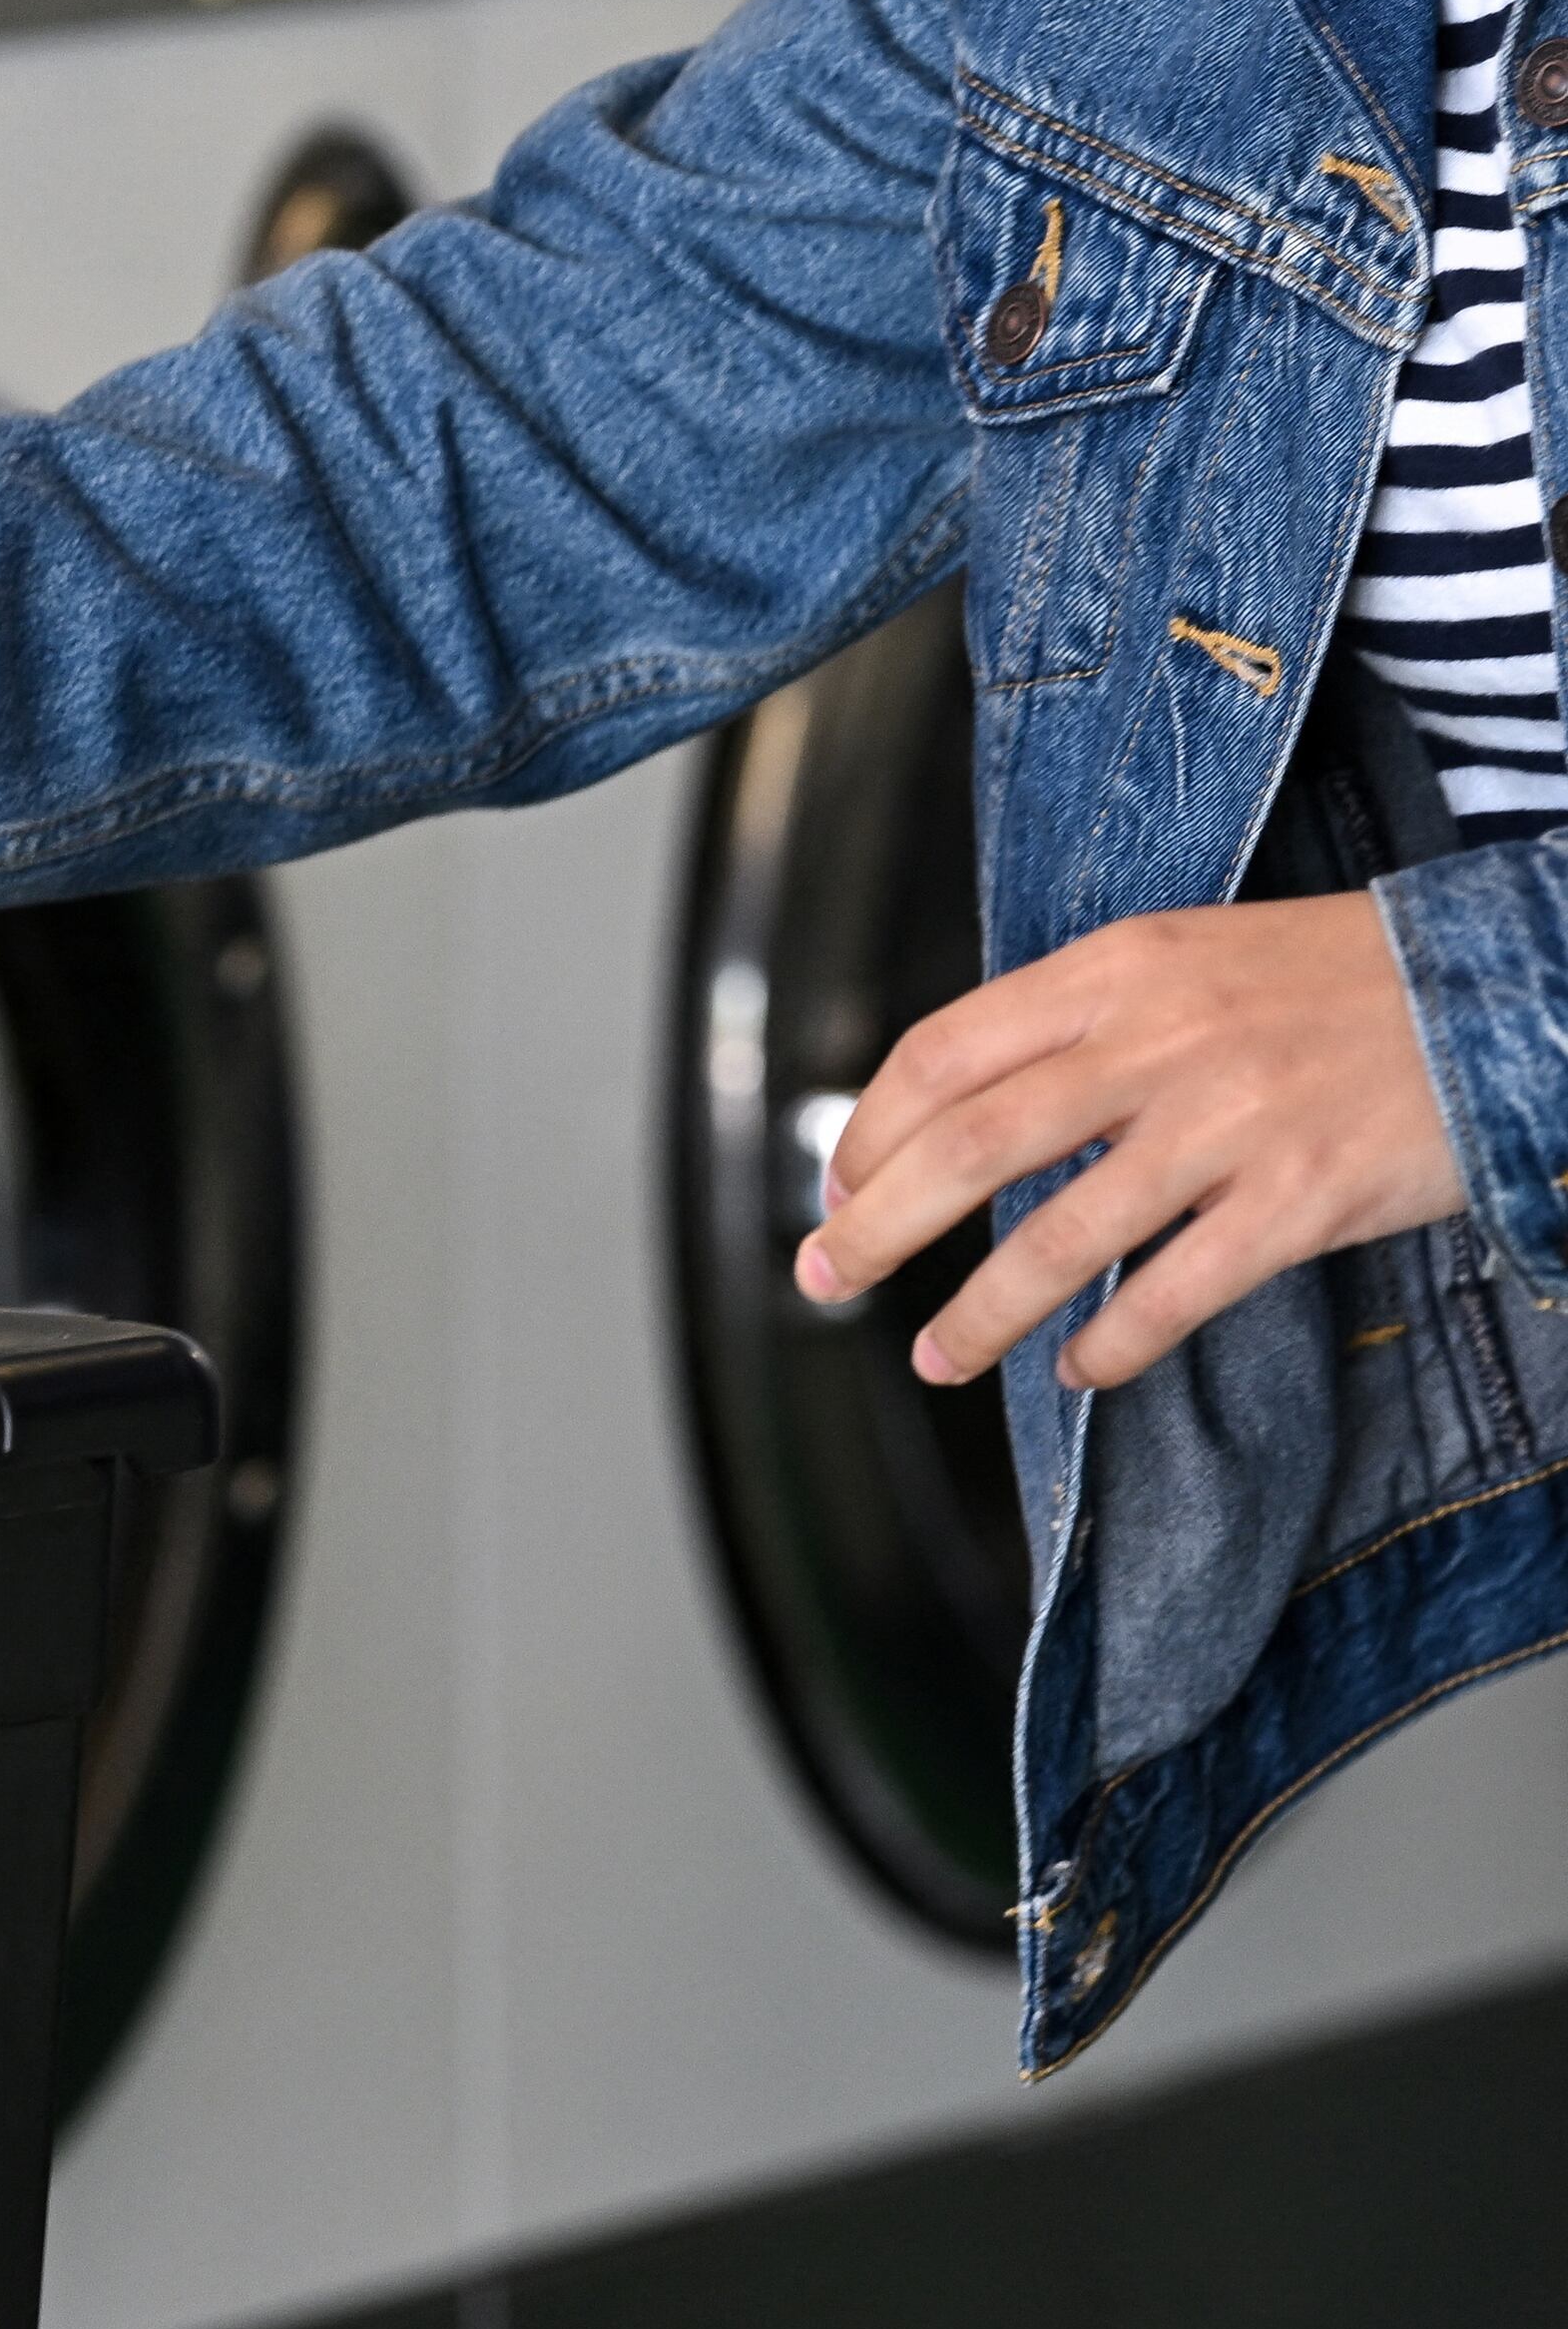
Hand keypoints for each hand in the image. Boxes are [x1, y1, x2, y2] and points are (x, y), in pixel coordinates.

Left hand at [800, 893, 1467, 1389]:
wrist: (1503, 986)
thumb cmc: (1331, 982)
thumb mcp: (1185, 959)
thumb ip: (1077, 1025)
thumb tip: (963, 1113)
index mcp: (1115, 972)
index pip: (940, 1056)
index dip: (868, 1135)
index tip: (839, 1190)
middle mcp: (1158, 1043)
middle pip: (968, 1146)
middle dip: (877, 1227)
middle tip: (827, 1278)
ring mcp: (1230, 1123)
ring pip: (1058, 1238)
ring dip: (978, 1314)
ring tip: (935, 1356)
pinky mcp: (1301, 1199)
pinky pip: (1172, 1292)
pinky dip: (1108, 1345)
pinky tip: (1077, 1368)